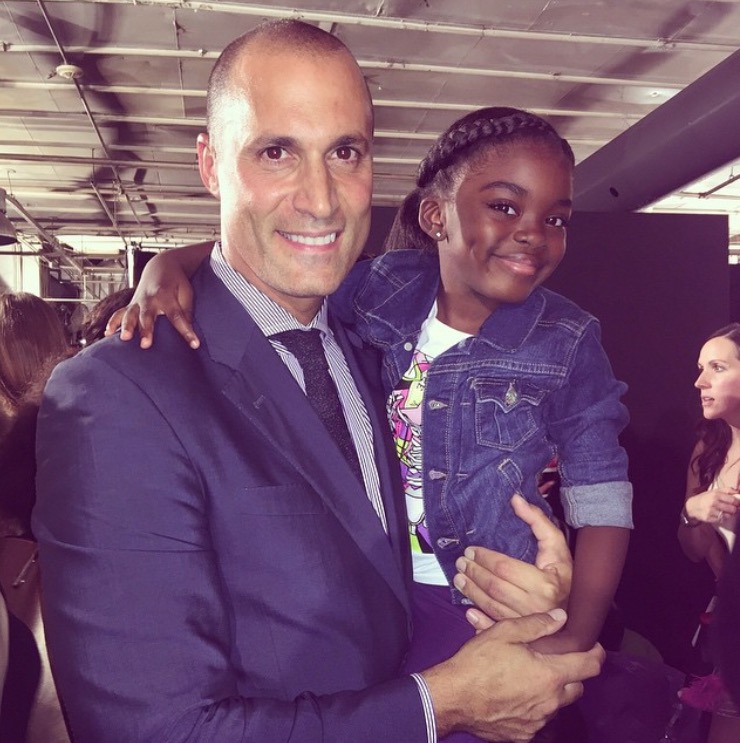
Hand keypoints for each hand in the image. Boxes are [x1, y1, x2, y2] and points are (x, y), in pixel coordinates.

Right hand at [105, 249, 202, 348]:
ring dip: (126, 326)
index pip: (177, 316)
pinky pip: (119, 313)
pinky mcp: (131, 304)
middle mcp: (150, 298)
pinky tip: (107, 334)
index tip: (194, 344)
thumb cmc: (177, 281)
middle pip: (147, 316)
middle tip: (145, 345)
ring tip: (124, 338)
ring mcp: (138, 301)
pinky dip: (112, 323)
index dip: (186, 331)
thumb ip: (186, 310)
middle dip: (146, 330)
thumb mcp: (186, 292)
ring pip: (130, 314)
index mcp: (166, 295)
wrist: (161, 266)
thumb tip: (188, 329)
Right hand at [422, 609, 603, 741]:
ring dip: (552, 691)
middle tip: (555, 659)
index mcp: (550, 675)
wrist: (453, 698)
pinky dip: (534, 706)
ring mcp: (538, 722)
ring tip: (530, 676)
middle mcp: (550, 702)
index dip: (595, 653)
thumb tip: (561, 617)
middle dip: (572, 673)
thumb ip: (537, 624)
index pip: (589, 666)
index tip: (592, 646)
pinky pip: (539, 719)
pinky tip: (515, 695)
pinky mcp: (524, 735)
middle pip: (578, 688)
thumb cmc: (478, 662)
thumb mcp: (505, 633)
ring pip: (558, 704)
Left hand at [454, 494, 570, 627]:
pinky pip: (496, 627)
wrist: (577, 608)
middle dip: (474, 573)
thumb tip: (515, 499)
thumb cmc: (563, 573)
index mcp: (545, 584)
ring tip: (459, 578)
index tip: (471, 549)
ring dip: (471, 591)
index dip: (484, 557)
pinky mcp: (523, 635)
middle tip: (461, 561)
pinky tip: (468, 611)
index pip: (504, 568)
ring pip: (491, 606)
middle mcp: (536, 607)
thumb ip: (537, 520)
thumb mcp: (556, 543)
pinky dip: (479, 620)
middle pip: (494, 587)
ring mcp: (528, 622)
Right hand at [685, 489, 739, 524]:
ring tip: (725, 512)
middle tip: (732, 509)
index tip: (737, 504)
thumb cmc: (705, 498)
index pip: (733, 500)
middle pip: (732, 509)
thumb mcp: (714, 491)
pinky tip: (719, 515)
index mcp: (716, 495)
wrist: (692, 506)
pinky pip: (722, 520)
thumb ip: (727, 490)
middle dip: (734, 509)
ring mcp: (711, 511)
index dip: (737, 503)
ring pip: (728, 515)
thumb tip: (738, 491)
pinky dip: (722, 518)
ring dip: (728, 514)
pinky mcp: (709, 518)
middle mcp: (713, 502)